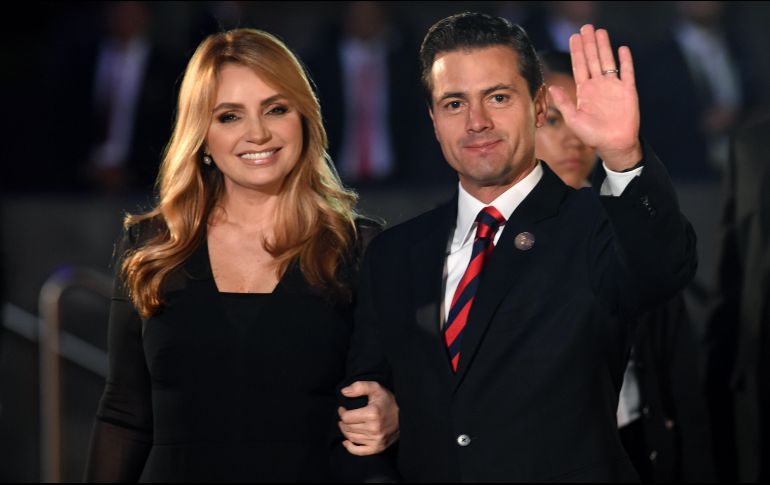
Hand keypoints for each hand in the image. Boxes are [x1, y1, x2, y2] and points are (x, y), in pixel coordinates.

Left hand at [338, 381, 398, 455]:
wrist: (405, 415)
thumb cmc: (388, 401)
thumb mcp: (375, 388)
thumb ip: (359, 387)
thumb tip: (343, 392)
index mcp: (372, 413)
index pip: (347, 417)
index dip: (341, 412)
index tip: (343, 408)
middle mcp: (374, 428)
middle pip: (348, 428)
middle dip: (343, 421)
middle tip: (344, 416)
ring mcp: (376, 440)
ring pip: (351, 438)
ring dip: (345, 431)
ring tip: (347, 425)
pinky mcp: (378, 448)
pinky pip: (359, 451)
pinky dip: (350, 447)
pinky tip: (346, 441)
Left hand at [549, 24, 641, 170]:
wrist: (613, 144)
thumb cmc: (592, 135)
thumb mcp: (573, 119)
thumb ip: (563, 102)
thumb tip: (551, 87)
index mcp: (585, 91)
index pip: (580, 66)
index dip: (577, 52)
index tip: (574, 37)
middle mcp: (598, 86)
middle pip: (593, 59)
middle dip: (589, 43)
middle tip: (586, 27)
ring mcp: (613, 87)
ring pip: (608, 61)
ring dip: (604, 46)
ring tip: (600, 31)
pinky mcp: (628, 91)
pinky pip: (627, 72)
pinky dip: (625, 61)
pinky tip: (622, 49)